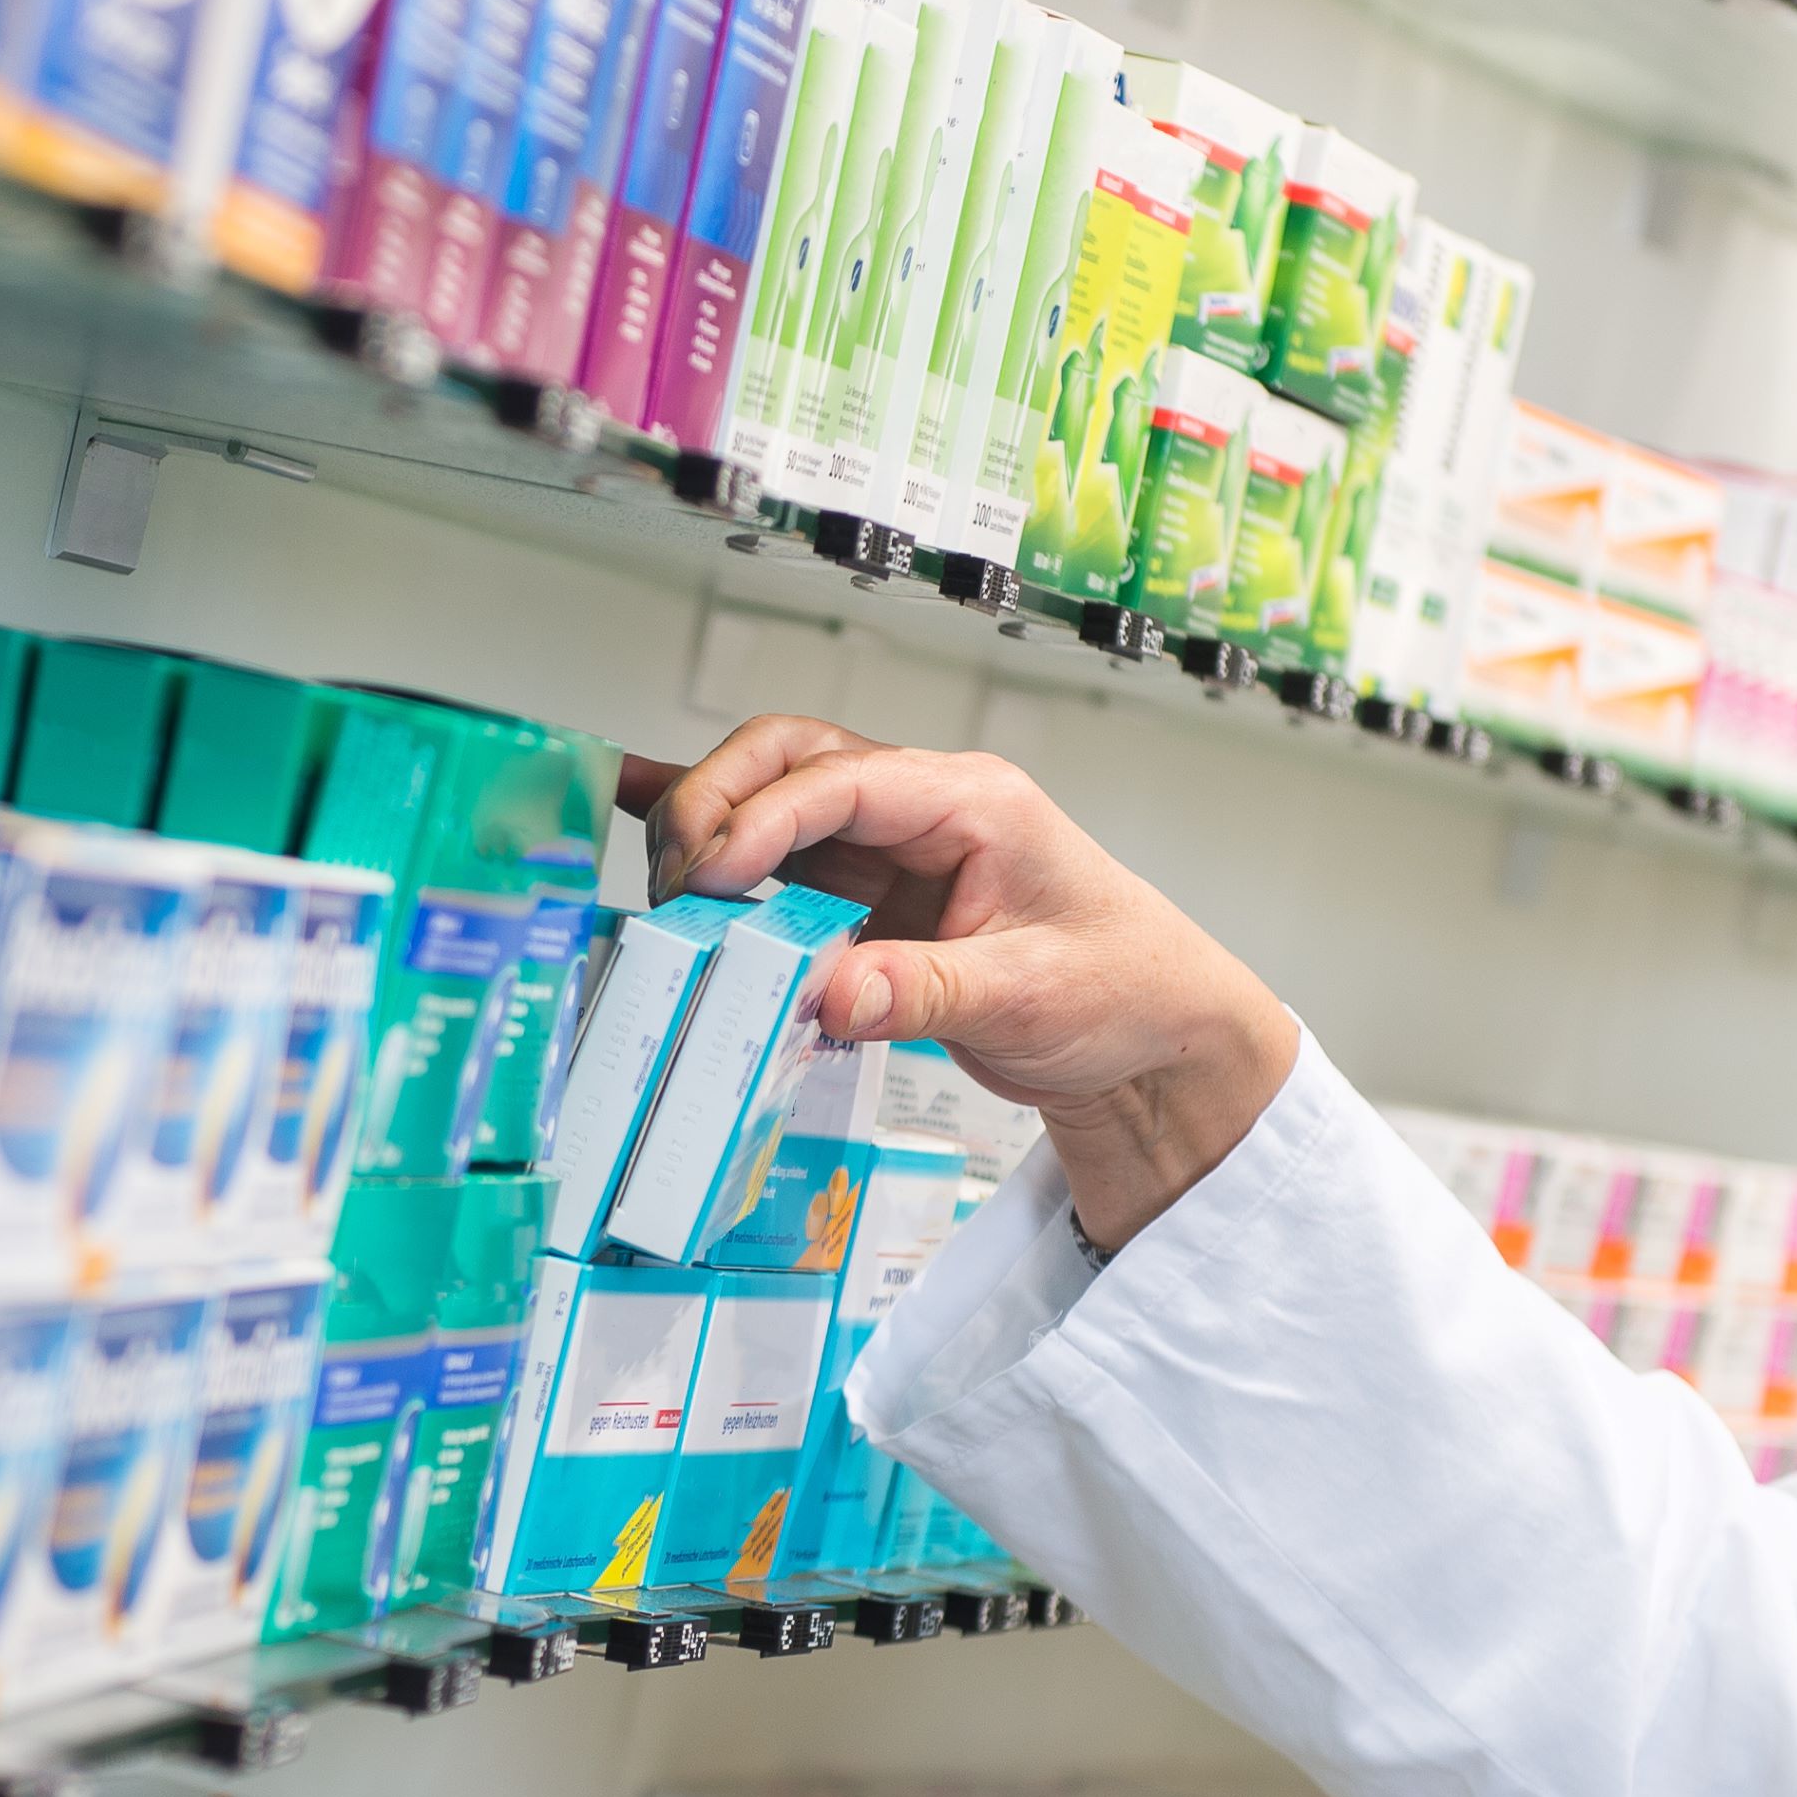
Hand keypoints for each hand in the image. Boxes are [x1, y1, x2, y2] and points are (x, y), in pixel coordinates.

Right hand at [620, 716, 1298, 1250]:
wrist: (1154, 1037)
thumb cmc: (1124, 990)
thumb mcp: (1033, 998)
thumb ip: (929, 994)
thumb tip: (833, 991)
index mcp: (973, 801)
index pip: (843, 781)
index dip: (762, 818)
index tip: (710, 875)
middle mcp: (922, 810)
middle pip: (789, 759)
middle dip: (715, 802)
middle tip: (674, 881)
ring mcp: (889, 850)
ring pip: (770, 801)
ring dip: (705, 831)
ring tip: (663, 894)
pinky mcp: (867, 898)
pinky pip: (778, 859)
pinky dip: (713, 847)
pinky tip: (643, 829)